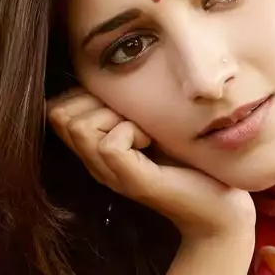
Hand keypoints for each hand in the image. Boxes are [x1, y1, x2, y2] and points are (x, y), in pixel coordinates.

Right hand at [45, 87, 254, 240]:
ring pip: (79, 127)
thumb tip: (108, 65)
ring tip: (144, 132)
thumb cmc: (191, 162)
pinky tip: (151, 143)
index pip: (54, 109)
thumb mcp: (151, 124)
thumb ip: (126, 107)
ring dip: (114, 116)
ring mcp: (111, 175)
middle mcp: (96, 164)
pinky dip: (131, 132)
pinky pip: (108, 145)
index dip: (81, 96)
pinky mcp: (133, 182)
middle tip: (133, 119)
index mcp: (95, 149)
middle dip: (95, 102)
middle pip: (59, 114)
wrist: (219, 209)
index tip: (121, 107)